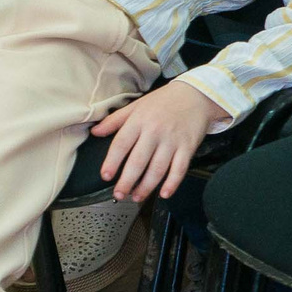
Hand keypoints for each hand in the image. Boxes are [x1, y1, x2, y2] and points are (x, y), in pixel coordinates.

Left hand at [92, 80, 227, 202]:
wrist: (196, 94)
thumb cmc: (164, 101)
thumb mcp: (136, 105)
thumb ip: (115, 120)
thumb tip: (95, 132)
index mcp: (139, 121)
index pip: (121, 144)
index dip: (112, 162)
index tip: (106, 176)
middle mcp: (154, 132)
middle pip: (138, 161)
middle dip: (127, 181)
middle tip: (119, 194)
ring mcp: (172, 141)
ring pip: (158, 169)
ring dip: (146, 186)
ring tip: (137, 196)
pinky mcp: (187, 147)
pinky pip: (179, 169)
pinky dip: (172, 183)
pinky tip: (164, 193)